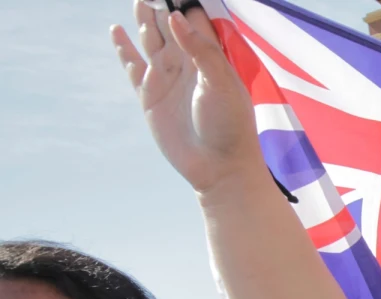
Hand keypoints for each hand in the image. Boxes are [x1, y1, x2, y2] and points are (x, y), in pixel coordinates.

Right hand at [111, 1, 264, 193]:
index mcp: (210, 60)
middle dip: (161, 8)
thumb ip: (200, 50)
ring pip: (152, 42)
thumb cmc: (229, 125)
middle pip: (170, 27)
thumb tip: (175, 18)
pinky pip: (133, 67)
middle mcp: (188, 66)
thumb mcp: (220, 83)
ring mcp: (168, 80)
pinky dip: (124, 49)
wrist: (219, 167)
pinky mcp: (151, 97)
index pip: (194, 22)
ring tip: (139, 2)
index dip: (183, 7)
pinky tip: (117, 31)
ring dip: (145, 22)